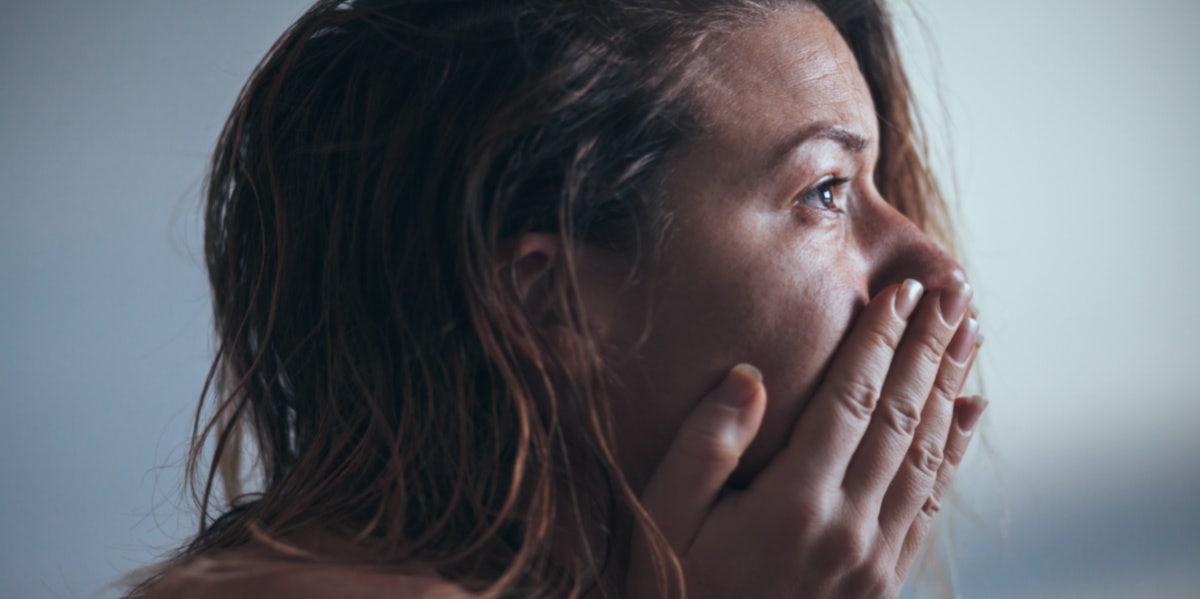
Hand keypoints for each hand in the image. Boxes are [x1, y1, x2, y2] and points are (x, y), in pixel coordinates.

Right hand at [628, 280, 984, 597]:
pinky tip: (969, 411)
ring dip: (951, 386)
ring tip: (969, 332)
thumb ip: (703, 448)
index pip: (849, 402)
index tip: (902, 291)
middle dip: (929, 348)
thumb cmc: (676, 590)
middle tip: (954, 292)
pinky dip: (955, 450)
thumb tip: (748, 375)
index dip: (878, 341)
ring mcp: (874, 558)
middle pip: (900, 418)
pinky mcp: (885, 581)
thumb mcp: (665, 520)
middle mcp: (848, 528)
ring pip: (926, 454)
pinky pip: (932, 502)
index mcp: (792, 505)